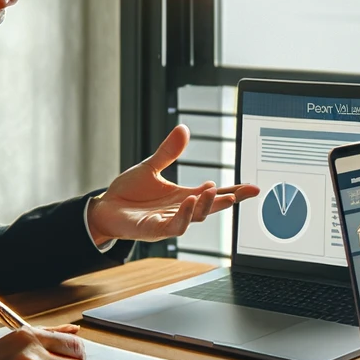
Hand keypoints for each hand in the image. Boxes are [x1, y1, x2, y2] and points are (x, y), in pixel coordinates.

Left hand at [85, 125, 259, 245]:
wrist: (105, 208)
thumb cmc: (129, 193)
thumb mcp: (151, 167)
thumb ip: (169, 152)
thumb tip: (183, 129)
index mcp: (184, 196)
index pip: (214, 194)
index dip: (234, 191)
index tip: (254, 188)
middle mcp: (181, 210)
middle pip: (212, 207)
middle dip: (229, 200)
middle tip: (242, 192)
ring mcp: (170, 221)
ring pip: (196, 217)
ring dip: (206, 205)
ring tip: (212, 190)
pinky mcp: (155, 229)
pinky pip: (175, 226)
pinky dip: (185, 215)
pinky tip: (189, 201)